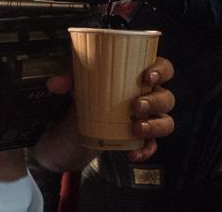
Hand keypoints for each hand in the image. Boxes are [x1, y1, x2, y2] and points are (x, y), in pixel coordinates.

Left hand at [47, 57, 174, 162]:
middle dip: (155, 101)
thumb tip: (54, 83)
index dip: (161, 70)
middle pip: (167, 98)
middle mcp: (148, 96)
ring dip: (155, 125)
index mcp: (137, 76)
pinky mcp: (139, 140)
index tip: (148, 75)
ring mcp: (146, 119)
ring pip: (166, 122)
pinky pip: (151, 146)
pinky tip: (132, 153)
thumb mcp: (77, 82)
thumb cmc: (86, 92)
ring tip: (136, 127)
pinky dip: (145, 150)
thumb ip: (68, 79)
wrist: (73, 125)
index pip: (163, 68)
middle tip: (136, 105)